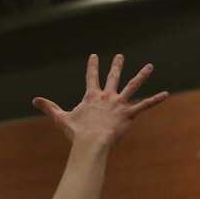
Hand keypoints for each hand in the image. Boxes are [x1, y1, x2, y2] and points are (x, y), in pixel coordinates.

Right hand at [32, 53, 167, 149]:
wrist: (91, 142)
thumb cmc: (76, 133)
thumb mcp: (61, 118)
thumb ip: (49, 108)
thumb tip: (34, 100)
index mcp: (92, 96)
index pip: (92, 77)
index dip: (92, 66)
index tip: (94, 56)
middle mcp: (107, 96)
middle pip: (113, 77)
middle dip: (116, 66)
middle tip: (120, 56)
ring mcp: (119, 104)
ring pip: (133, 86)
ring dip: (141, 76)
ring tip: (150, 67)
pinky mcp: (129, 114)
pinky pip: (145, 105)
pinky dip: (155, 100)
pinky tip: (165, 94)